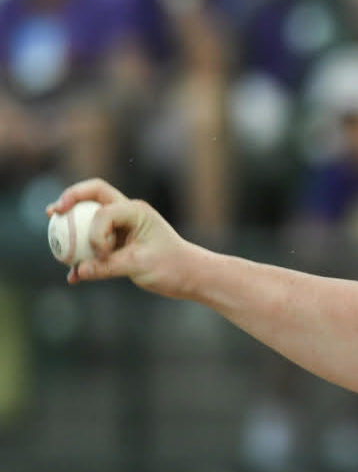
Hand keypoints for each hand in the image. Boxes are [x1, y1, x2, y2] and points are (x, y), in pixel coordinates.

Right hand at [45, 178, 200, 298]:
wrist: (190, 276)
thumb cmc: (171, 266)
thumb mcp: (139, 266)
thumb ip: (107, 267)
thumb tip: (77, 272)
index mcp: (136, 211)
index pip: (104, 210)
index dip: (96, 231)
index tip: (104, 252)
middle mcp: (128, 213)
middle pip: (93, 195)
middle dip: (70, 200)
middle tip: (52, 212)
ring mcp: (122, 226)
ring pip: (89, 219)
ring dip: (72, 229)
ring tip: (55, 242)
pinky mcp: (119, 243)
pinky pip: (95, 244)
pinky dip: (84, 256)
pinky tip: (75, 276)